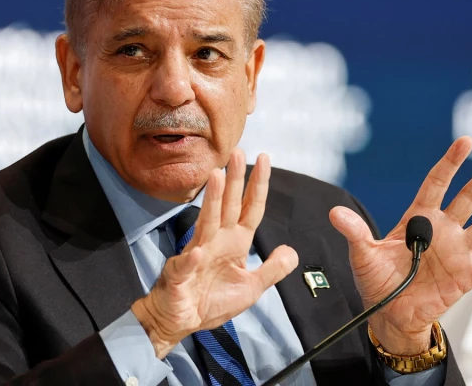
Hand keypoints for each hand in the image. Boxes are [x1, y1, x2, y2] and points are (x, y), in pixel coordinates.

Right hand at [131, 149, 298, 358]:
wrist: (179, 320)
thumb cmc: (211, 301)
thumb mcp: (251, 288)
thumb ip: (272, 269)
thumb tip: (292, 250)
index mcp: (235, 243)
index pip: (251, 209)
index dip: (258, 185)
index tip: (265, 159)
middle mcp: (216, 242)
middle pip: (228, 206)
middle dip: (234, 179)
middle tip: (238, 152)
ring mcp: (196, 255)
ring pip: (206, 223)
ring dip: (211, 201)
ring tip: (216, 176)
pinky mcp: (180, 275)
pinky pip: (186, 266)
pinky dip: (191, 260)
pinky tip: (196, 251)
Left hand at [329, 136, 471, 354]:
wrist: (389, 313)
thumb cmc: (376, 281)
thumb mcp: (362, 253)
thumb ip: (354, 232)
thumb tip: (335, 213)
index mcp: (418, 219)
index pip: (436, 184)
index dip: (450, 163)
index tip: (464, 143)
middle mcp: (442, 231)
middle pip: (467, 199)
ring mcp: (456, 252)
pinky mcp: (465, 277)